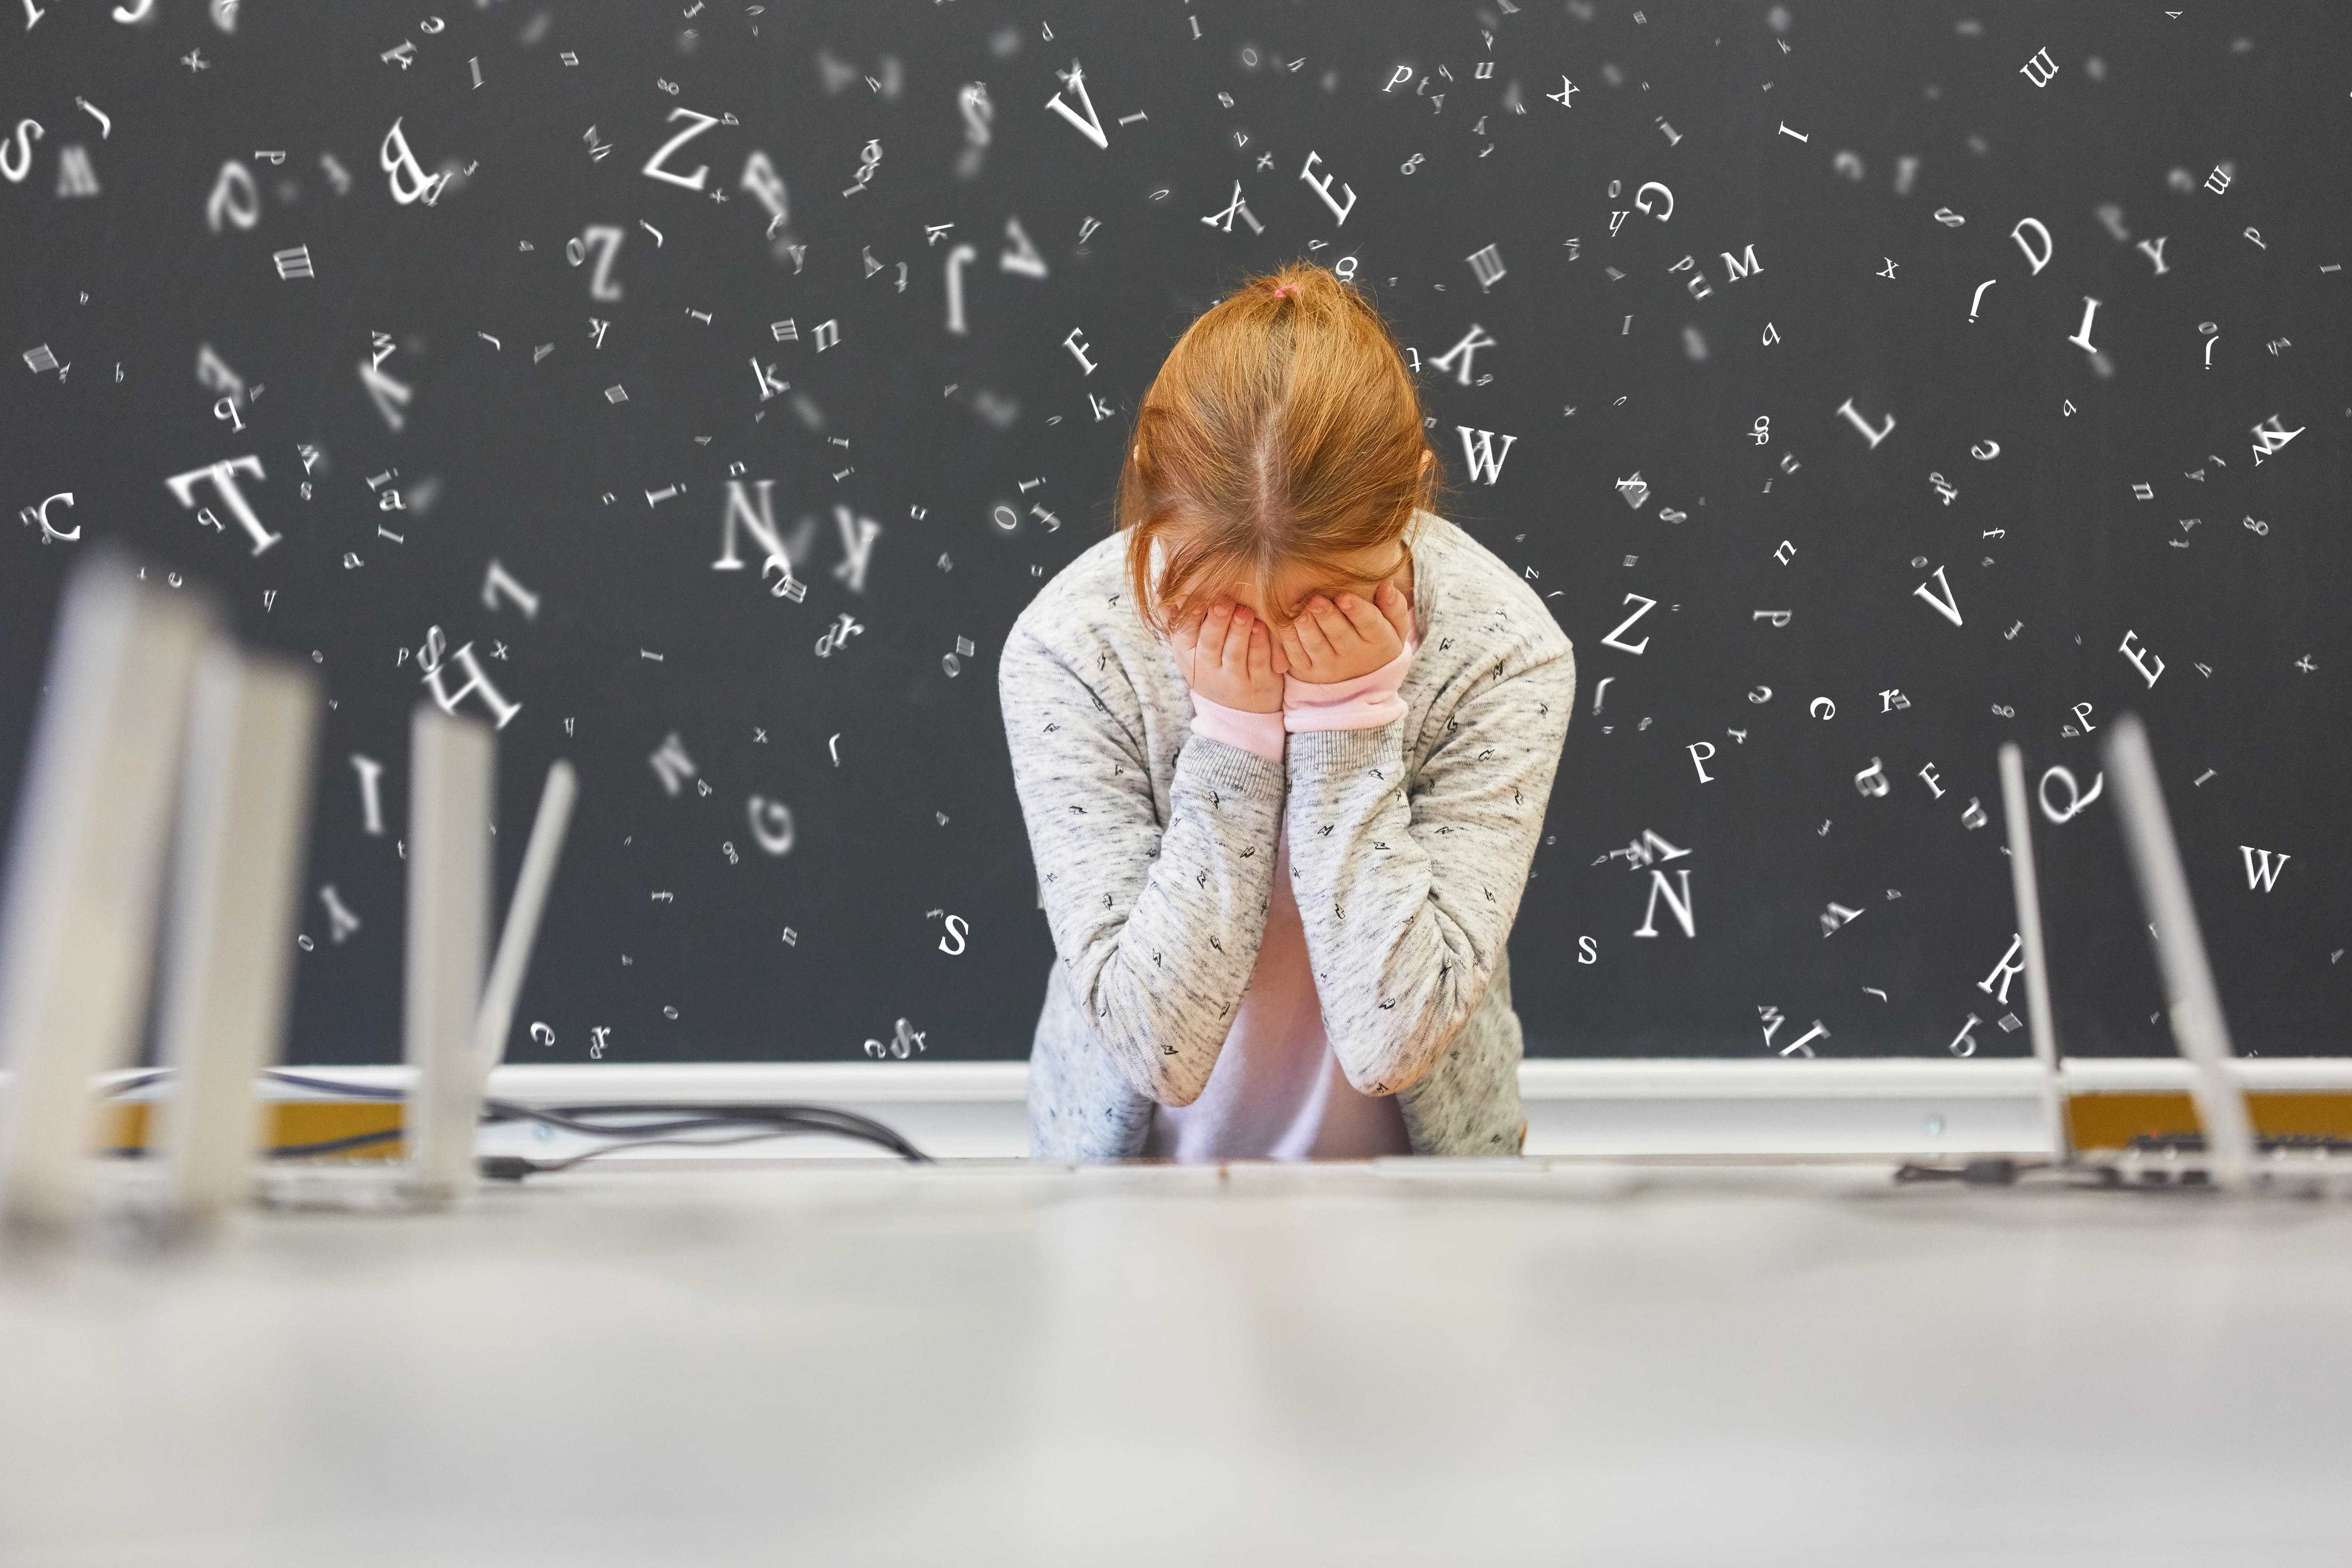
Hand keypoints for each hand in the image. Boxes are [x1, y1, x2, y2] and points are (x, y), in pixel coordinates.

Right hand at [1169, 598, 1282, 712]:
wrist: (1235, 711)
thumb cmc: (1210, 663)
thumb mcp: (1188, 647)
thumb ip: (1176, 619)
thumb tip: (1157, 596)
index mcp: (1187, 654)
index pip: (1185, 632)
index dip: (1191, 615)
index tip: (1196, 596)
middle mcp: (1208, 670)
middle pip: (1210, 644)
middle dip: (1216, 622)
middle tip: (1224, 602)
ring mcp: (1233, 680)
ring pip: (1235, 654)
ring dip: (1239, 632)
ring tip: (1245, 611)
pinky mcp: (1259, 685)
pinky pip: (1258, 664)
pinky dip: (1260, 646)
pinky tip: (1261, 627)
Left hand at [1274, 581, 1412, 684]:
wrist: (1362, 680)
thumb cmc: (1378, 641)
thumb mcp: (1395, 629)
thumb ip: (1394, 607)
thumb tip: (1387, 585)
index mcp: (1378, 641)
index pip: (1370, 623)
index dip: (1357, 610)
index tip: (1345, 596)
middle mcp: (1354, 656)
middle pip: (1339, 634)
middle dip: (1327, 617)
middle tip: (1316, 601)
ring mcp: (1329, 665)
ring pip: (1316, 645)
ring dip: (1306, 629)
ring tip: (1299, 613)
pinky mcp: (1308, 671)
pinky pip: (1296, 656)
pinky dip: (1289, 640)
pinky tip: (1284, 623)